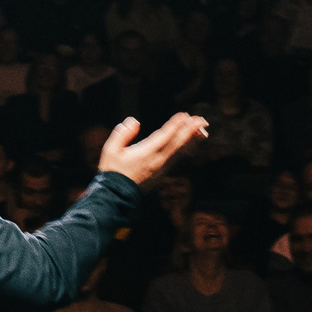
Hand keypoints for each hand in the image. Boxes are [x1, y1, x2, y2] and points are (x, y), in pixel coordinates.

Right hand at [96, 113, 210, 187]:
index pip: (164, 136)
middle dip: (189, 130)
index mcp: (145, 153)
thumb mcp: (110, 150)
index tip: (184, 115)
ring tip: (201, 129)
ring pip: (180, 151)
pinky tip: (189, 143)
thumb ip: (122, 134)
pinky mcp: (162, 174)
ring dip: (190, 139)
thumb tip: (134, 122)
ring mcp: (161, 168)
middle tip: (200, 120)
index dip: (175, 125)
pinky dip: (185, 148)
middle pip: (177, 143)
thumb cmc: (112, 172)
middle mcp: (157, 161)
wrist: (116, 196)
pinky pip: (177, 158)